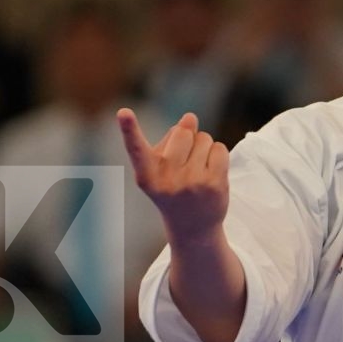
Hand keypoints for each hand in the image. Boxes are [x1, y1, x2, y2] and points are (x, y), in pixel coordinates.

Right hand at [117, 108, 228, 244]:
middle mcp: (166, 180)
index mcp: (146, 175)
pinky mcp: (214, 185)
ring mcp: (191, 183)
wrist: (193, 228)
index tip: (122, 113)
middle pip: (182, 132)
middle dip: (187, 137)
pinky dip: (218, 154)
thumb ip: (172, 140)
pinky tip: (211, 172)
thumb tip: (189, 118)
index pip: (136, 148)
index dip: (128, 129)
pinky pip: (219, 149)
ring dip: (204, 147)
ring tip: (198, 169)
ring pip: (203, 138)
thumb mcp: (163, 168)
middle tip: (186, 161)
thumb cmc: (174, 189)